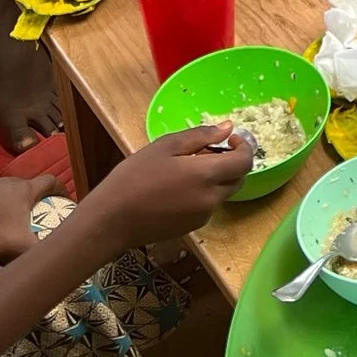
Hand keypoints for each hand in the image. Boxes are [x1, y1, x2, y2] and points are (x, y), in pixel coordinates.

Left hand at [0, 173, 58, 263]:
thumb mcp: (19, 247)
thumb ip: (39, 252)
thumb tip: (55, 260)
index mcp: (25, 190)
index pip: (50, 181)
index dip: (61, 189)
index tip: (66, 199)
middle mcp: (8, 182)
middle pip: (27, 189)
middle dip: (33, 202)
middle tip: (35, 220)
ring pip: (5, 194)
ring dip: (9, 207)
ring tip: (7, 227)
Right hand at [86, 124, 249, 252]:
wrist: (111, 220)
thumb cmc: (134, 177)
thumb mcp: (165, 146)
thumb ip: (201, 136)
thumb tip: (228, 128)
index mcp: (207, 176)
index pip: (245, 162)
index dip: (243, 147)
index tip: (228, 139)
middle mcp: (211, 199)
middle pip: (237, 179)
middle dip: (230, 163)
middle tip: (206, 151)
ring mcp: (203, 217)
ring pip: (222, 193)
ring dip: (215, 178)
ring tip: (185, 168)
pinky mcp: (192, 228)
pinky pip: (207, 206)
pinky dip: (203, 193)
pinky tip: (177, 187)